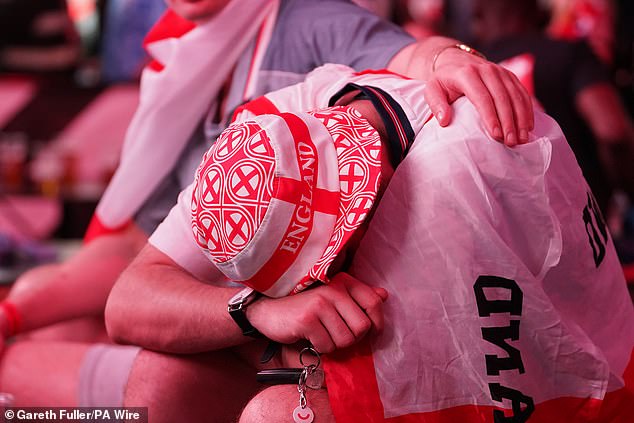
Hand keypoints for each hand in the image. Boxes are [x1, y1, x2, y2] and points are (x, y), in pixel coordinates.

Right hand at [247, 272, 387, 353]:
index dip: (376, 323)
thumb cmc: (305, 306)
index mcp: (344, 282)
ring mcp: (320, 303)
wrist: (268, 311)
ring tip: (322, 335)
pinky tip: (310, 338)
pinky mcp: (307, 319)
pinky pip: (327, 346)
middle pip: (362, 327)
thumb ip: (358, 296)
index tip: (368, 332)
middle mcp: (334, 289)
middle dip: (352, 339)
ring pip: (346, 340)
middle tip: (336, 335)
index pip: (375, 303)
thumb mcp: (332, 297)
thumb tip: (383, 295)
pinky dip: (320, 348)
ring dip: (335, 345)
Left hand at [425, 47, 533, 145]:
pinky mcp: (509, 75)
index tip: (495, 135)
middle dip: (509, 122)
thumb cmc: (442, 81)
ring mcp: (500, 71)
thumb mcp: (432, 91)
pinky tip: (528, 126)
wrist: (454, 61)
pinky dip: (527, 109)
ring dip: (521, 118)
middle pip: (502, 98)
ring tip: (522, 138)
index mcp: (467, 74)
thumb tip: (444, 121)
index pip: (482, 98)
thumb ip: (436, 105)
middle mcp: (487, 70)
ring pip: (516, 95)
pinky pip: (522, 92)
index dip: (491, 117)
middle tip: (511, 142)